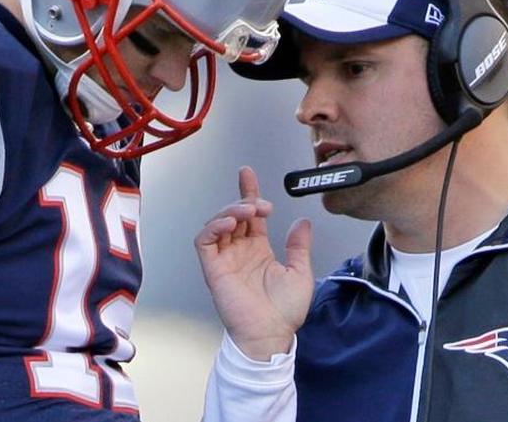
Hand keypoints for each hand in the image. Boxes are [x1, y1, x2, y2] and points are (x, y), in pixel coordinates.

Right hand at [195, 166, 313, 360]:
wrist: (271, 334)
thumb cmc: (285, 312)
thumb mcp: (300, 272)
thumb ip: (299, 246)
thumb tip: (302, 222)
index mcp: (258, 250)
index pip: (250, 216)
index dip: (248, 192)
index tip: (247, 173)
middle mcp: (239, 252)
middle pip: (233, 214)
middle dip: (245, 201)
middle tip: (261, 205)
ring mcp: (224, 259)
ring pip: (217, 223)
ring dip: (230, 211)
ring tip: (248, 212)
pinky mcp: (213, 269)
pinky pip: (204, 241)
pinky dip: (213, 227)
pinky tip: (230, 223)